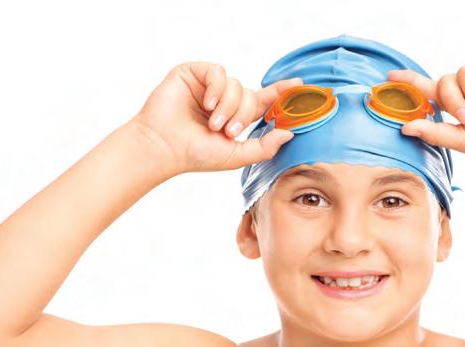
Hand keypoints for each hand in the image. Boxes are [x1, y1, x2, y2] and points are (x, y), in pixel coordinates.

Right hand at [128, 61, 302, 176]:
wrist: (166, 147)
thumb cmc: (196, 155)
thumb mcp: (236, 155)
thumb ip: (264, 147)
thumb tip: (290, 133)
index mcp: (234, 117)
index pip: (262, 101)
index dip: (280, 93)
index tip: (298, 86)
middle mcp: (223, 100)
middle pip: (250, 95)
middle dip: (244, 114)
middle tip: (229, 131)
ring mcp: (208, 86)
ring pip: (236, 85)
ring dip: (228, 107)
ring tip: (212, 123)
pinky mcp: (193, 73)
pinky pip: (219, 72)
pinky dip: (217, 89)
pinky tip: (207, 104)